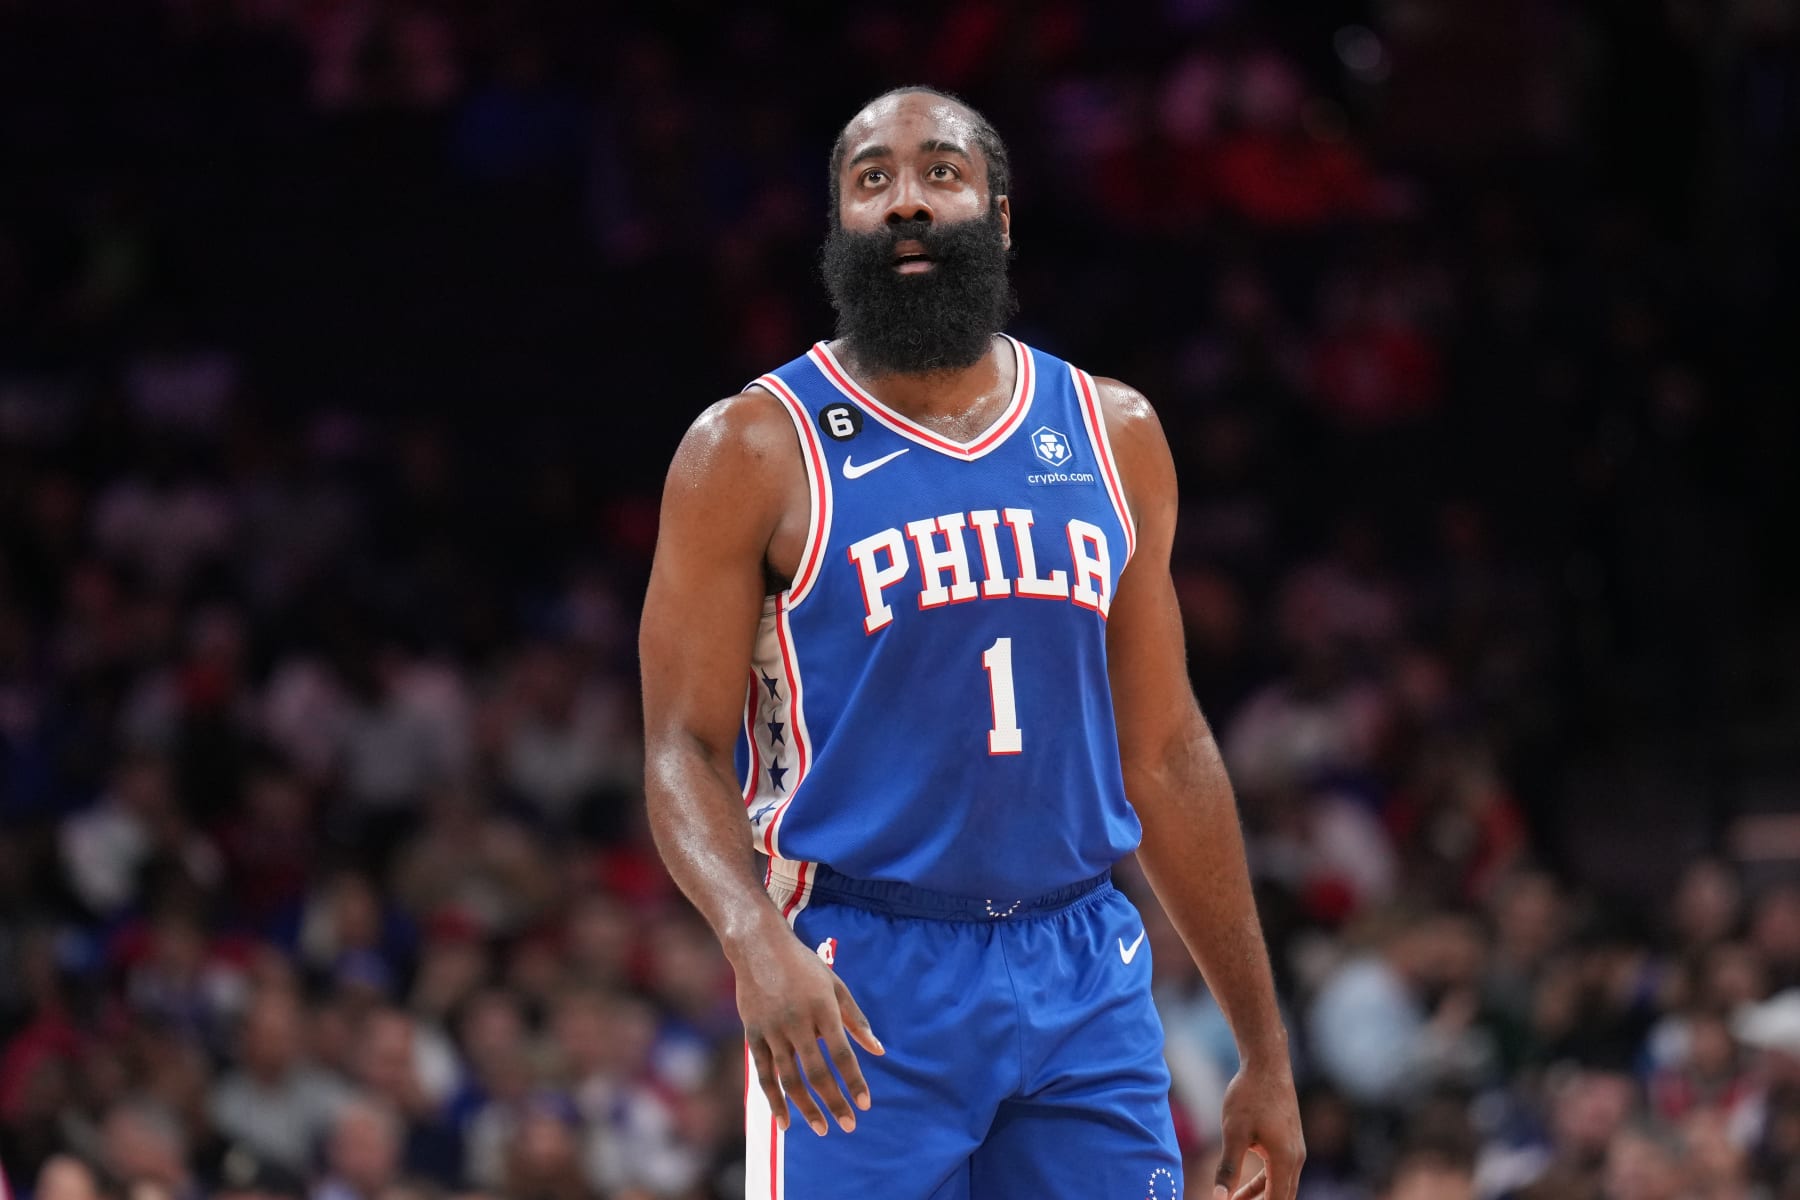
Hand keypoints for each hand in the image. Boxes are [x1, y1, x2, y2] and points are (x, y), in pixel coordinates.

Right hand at [733, 927, 883, 1135]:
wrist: (758, 946)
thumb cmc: (803, 965)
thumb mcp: (835, 985)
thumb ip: (856, 1019)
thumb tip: (878, 1050)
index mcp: (822, 1008)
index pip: (842, 1053)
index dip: (854, 1081)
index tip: (865, 1104)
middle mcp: (797, 1022)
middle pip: (817, 1072)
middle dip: (834, 1102)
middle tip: (848, 1126)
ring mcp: (772, 1030)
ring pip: (790, 1078)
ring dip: (807, 1107)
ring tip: (823, 1129)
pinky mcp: (752, 1035)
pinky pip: (764, 1075)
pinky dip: (774, 1100)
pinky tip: (786, 1123)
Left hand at [1213, 1061, 1304, 1199]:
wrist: (1266, 1064)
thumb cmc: (1249, 1096)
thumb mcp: (1234, 1133)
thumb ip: (1228, 1168)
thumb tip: (1218, 1198)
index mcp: (1285, 1160)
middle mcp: (1296, 1158)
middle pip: (1283, 1197)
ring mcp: (1294, 1149)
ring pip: (1280, 1185)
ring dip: (1259, 1197)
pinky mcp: (1289, 1141)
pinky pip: (1278, 1171)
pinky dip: (1262, 1183)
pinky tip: (1241, 1186)